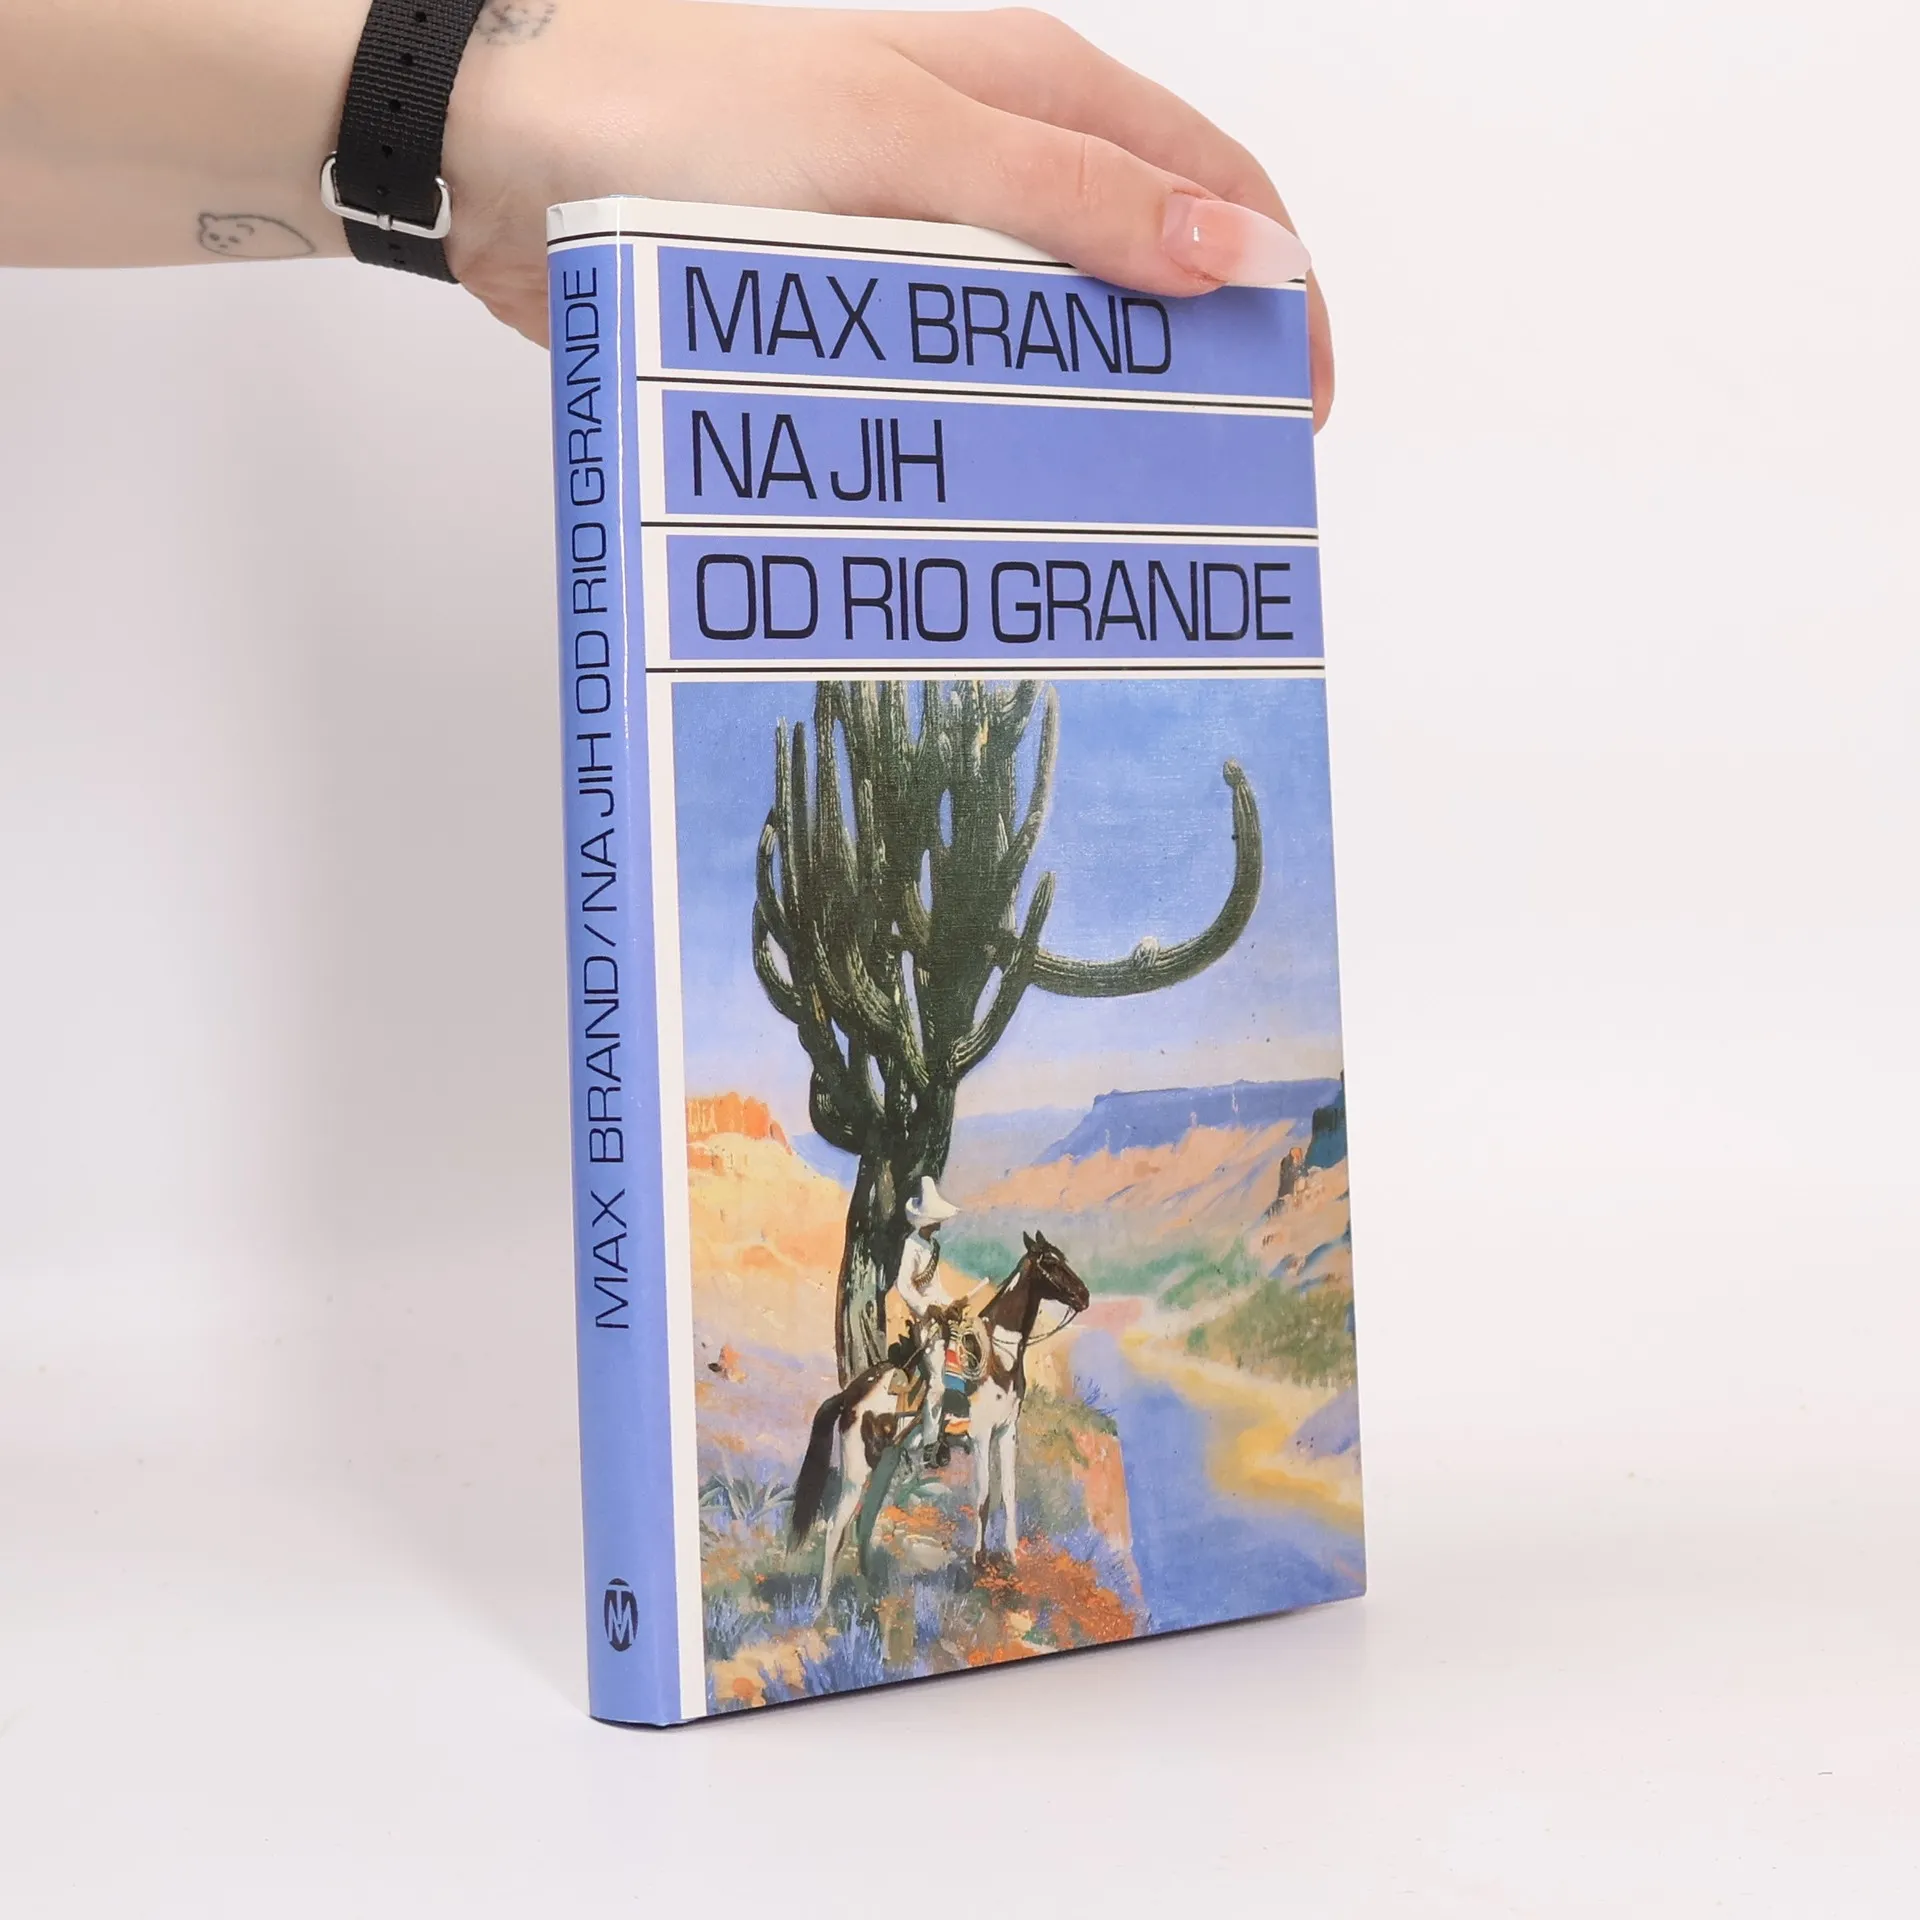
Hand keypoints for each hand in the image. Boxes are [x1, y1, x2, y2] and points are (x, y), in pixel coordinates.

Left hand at [445, 2, 1332, 422]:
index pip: (1211, 185)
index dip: (1276, 291)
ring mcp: (921, 236)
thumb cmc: (690, 106)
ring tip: (1111, 522)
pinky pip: (954, 379)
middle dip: (1192, 371)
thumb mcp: (905, 141)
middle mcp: (992, 159)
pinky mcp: (852, 306)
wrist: (506, 148)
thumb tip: (1236, 254)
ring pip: (1049, 339)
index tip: (1296, 410)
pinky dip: (991, 438)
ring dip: (1087, 422)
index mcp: (1034, 88)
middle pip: (1141, 273)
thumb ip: (1071, 197)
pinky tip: (997, 502)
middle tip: (1210, 491)